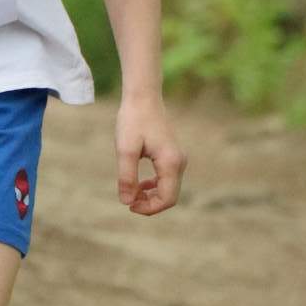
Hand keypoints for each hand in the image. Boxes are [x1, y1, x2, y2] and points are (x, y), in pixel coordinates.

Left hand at [115, 94, 186, 215]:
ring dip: (151, 196)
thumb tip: (126, 202)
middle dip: (149, 204)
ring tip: (131, 193)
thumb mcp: (125, 150)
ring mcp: (178, 159)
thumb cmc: (133, 120)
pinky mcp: (173, 155)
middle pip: (170, 196)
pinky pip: (167, 179)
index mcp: (171, 162)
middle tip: (127, 200)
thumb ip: (127, 177)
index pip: (167, 199)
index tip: (129, 205)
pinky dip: (154, 186)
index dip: (149, 208)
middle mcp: (179, 162)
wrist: (143, 97)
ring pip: (169, 189)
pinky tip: (139, 184)